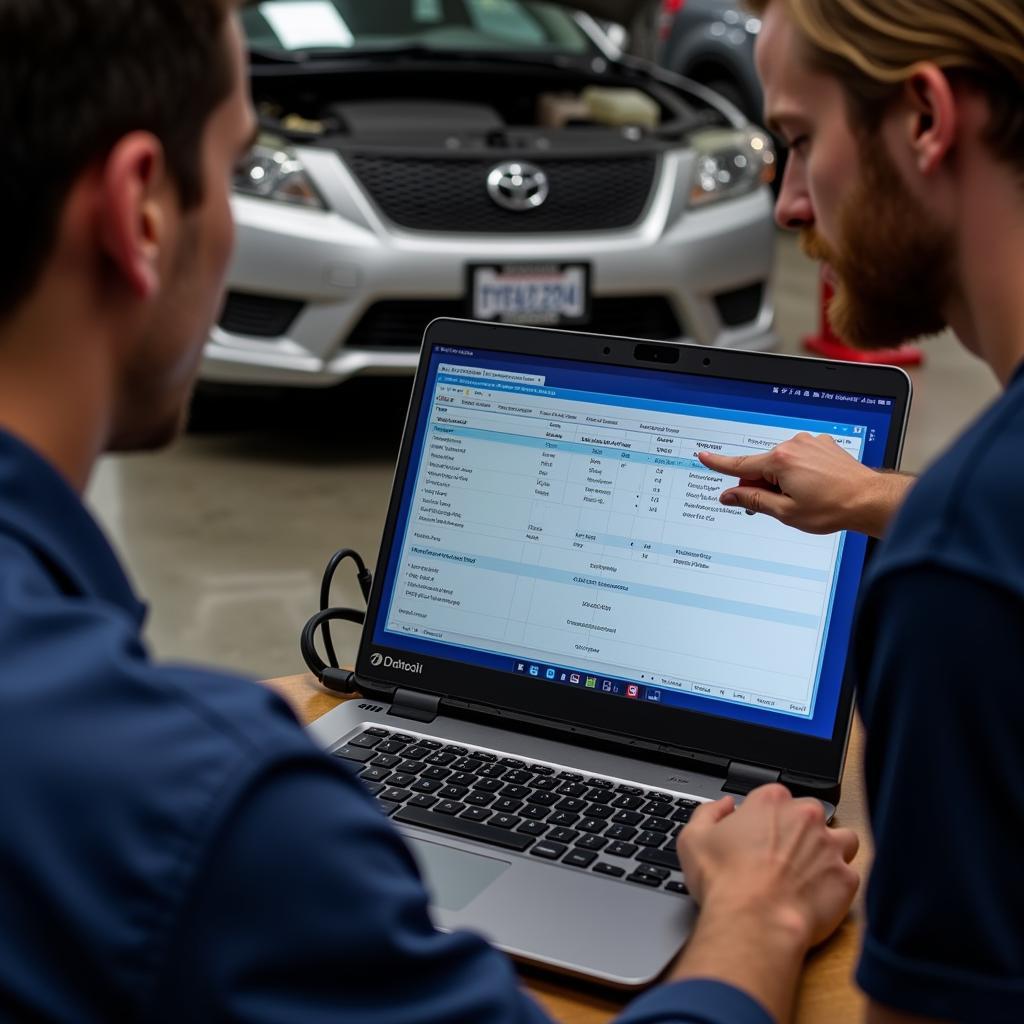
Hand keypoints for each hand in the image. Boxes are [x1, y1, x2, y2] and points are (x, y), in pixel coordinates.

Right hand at [668, 785, 858, 1019]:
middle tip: (784, 854)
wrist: (754, 922)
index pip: (775, 796)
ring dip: (831, 850)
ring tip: (812, 871)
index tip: (758, 833)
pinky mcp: (846, 879)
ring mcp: (830, 847)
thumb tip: (723, 806)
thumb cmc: (724, 881)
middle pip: (811, 814)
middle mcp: (805, 817)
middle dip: (802, 830)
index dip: (765, 815)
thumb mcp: (693, 838)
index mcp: (770, 802)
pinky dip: (837, 885)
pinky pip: (849, 875)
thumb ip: (708, 812)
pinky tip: (818, 896)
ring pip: (843, 839)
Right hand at [697, 433, 911, 537]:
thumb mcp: (785, 512)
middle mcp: (793, 446)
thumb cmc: (832, 508)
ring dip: (783, 479)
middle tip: (779, 506)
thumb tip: (730, 495)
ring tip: (806, 498)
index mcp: (780, 461)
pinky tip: (815, 487)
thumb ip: (753, 500)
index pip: (740, 464)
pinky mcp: (822, 445)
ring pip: (781, 463)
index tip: (703, 456)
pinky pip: (799, 458)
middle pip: (762, 466)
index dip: (719, 463)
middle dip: (762, 484)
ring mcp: (809, 443)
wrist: (869, 500)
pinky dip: (799, 471)